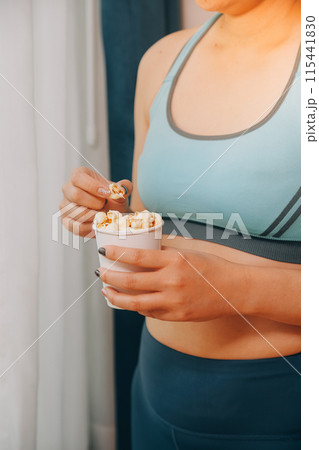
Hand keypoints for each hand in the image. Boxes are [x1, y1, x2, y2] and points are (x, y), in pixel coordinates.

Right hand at [60, 167, 132, 235]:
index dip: (93, 186)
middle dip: (95, 203)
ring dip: (95, 216)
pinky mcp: (66, 221)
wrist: (112, 215)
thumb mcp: (120, 191)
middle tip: (105, 205)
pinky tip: (98, 223)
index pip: (78, 178)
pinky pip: (76, 226)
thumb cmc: (112, 200)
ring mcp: (65, 205)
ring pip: (77, 212)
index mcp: (79, 176)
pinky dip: (91, 226)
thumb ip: (124, 187)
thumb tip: (121, 188)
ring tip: (103, 214)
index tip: (108, 193)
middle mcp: (68, 189)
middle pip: (76, 195)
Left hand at [97, 245, 241, 320]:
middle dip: (109, 277)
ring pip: (135, 303)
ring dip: (116, 297)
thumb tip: (140, 252)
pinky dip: (136, 306)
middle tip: (100, 272)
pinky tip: (129, 301)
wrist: (234, 290)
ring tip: (106, 291)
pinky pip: (149, 312)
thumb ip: (164, 255)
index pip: (137, 256)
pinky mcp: (176, 316)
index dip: (116, 254)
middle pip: (130, 282)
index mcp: (174, 261)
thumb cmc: (211, 268)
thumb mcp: (187, 254)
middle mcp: (172, 282)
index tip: (103, 252)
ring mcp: (173, 302)